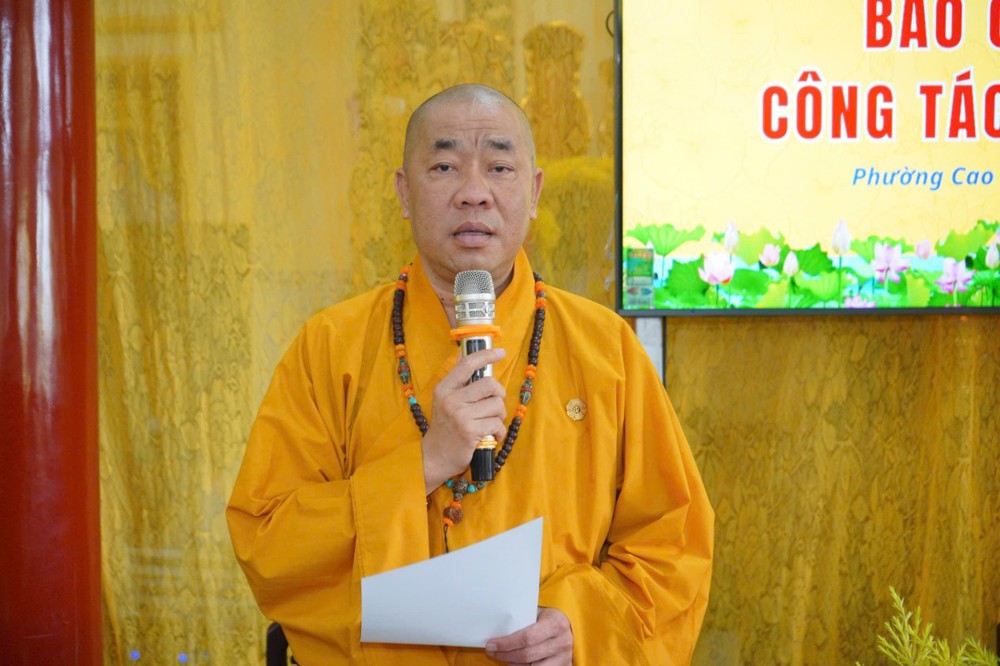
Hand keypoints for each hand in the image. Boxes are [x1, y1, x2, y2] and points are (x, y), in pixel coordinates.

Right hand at [421, 347, 507, 492]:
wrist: (435, 456)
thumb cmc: (445, 427)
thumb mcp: (445, 400)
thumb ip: (458, 380)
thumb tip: (467, 354)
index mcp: (444, 388)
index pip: (467, 364)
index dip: (486, 355)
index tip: (500, 352)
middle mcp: (451, 399)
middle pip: (490, 384)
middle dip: (499, 394)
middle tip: (494, 405)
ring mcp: (460, 415)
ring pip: (497, 405)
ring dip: (499, 416)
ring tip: (490, 423)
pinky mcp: (470, 431)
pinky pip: (497, 424)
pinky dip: (499, 432)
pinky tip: (491, 436)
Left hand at [484, 607, 572, 664]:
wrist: (568, 624)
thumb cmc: (547, 617)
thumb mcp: (538, 612)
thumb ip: (523, 620)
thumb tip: (496, 628)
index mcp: (555, 624)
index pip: (527, 638)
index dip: (507, 643)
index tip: (491, 644)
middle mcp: (562, 642)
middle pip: (528, 655)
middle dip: (505, 655)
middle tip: (492, 651)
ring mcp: (564, 657)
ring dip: (513, 665)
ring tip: (503, 658)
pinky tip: (515, 664)